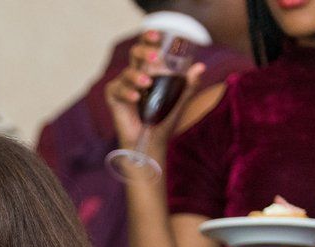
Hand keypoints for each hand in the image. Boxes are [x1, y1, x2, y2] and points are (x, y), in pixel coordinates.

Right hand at [103, 30, 205, 163]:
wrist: (150, 143)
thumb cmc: (163, 121)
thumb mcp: (180, 101)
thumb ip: (189, 85)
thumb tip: (200, 67)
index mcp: (151, 71)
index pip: (148, 48)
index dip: (149, 38)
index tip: (158, 36)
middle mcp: (136, 75)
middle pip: (135, 53)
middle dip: (143, 51)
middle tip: (154, 57)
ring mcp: (123, 86)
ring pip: (126, 72)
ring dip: (136, 76)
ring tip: (146, 84)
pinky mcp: (113, 98)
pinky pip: (117, 89)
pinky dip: (126, 92)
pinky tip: (135, 98)